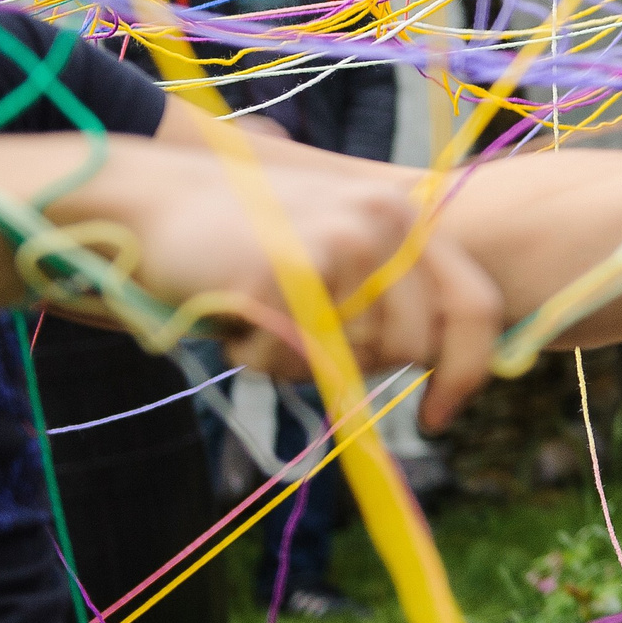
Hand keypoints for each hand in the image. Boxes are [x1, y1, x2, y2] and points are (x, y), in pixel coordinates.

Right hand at [125, 160, 502, 430]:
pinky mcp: (292, 266)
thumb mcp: (335, 253)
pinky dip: (259, 358)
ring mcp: (343, 238)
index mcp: (406, 214)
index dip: (466, 371)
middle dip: (358, 365)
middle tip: (297, 342)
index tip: (437, 418)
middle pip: (413, 344)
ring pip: (357, 356)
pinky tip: (233, 319)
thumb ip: (388, 296)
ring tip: (260, 319)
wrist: (145, 203)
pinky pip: (296, 356)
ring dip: (302, 362)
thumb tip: (438, 368)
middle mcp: (387, 218)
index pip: (476, 304)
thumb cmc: (242, 242)